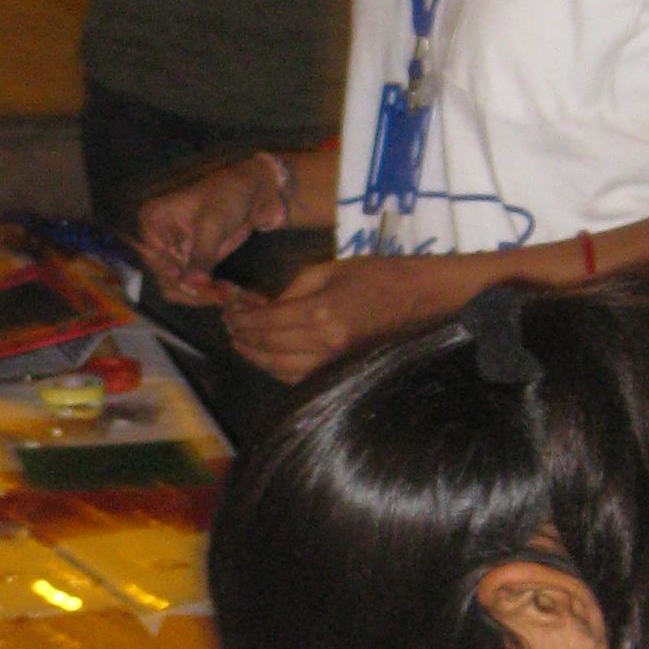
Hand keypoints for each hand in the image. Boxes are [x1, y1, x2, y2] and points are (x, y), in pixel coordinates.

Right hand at [137, 155, 283, 299]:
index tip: (205, 288)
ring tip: (227, 294)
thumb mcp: (213, 225)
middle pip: (164, 278)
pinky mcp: (190, 263)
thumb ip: (201, 255)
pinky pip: (190, 287)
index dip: (177, 279)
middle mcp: (156, 239)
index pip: (156, 261)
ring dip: (200, 296)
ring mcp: (172, 253)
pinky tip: (226, 292)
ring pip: (176, 288)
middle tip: (222, 295)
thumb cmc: (228, 196)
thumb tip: (192, 284)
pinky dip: (206, 293)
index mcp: (151, 221)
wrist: (253, 192)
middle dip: (192, 291)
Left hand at [217, 256, 424, 382]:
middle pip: (268, 347)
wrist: (420, 298)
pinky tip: (267, 359)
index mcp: (321, 312)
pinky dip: (277, 370)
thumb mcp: (330, 269)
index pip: (266, 322)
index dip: (242, 319)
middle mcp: (324, 344)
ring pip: (279, 369)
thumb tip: (264, 305)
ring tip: (240, 344)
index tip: (228, 312)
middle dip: (242, 338)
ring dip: (255, 357)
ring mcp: (333, 364)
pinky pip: (299, 379)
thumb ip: (293, 288)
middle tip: (228, 327)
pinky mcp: (341, 372)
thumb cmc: (377, 275)